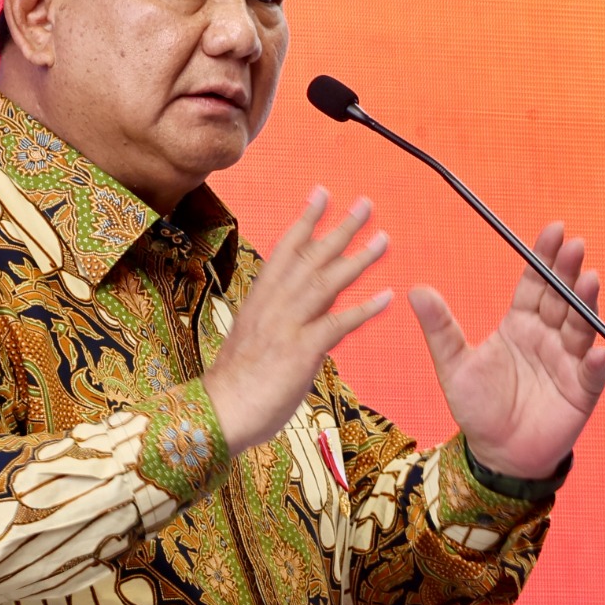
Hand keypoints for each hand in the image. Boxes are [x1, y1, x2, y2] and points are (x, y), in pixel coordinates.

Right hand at [203, 189, 391, 455]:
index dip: (306, 221)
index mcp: (261, 300)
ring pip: (326, 282)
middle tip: (366, 203)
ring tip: (383, 239)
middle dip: (341, 228)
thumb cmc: (235, 382)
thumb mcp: (254, 340)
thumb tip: (302, 316)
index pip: (286, 250)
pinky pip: (337, 324)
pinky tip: (386, 296)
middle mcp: (274, 305)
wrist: (218, 412)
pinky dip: (363, 309)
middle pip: (311, 257)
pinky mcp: (300, 350)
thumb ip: (279, 321)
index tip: (322, 193)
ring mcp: (287, 325)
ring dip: (358, 258)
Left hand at [411, 222, 604, 482]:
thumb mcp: (453, 366)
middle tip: (574, 245)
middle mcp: (548, 337)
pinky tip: (595, 353)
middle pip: (562, 297)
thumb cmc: (478, 408)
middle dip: (568, 271)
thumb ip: (440, 329)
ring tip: (589, 280)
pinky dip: (596, 365)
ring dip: (587, 304)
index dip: (545, 258)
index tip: (554, 230)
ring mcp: (569, 363)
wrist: (496, 455)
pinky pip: (592, 375)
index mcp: (520, 325)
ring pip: (582, 327)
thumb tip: (415, 289)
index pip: (536, 284)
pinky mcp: (582, 393)